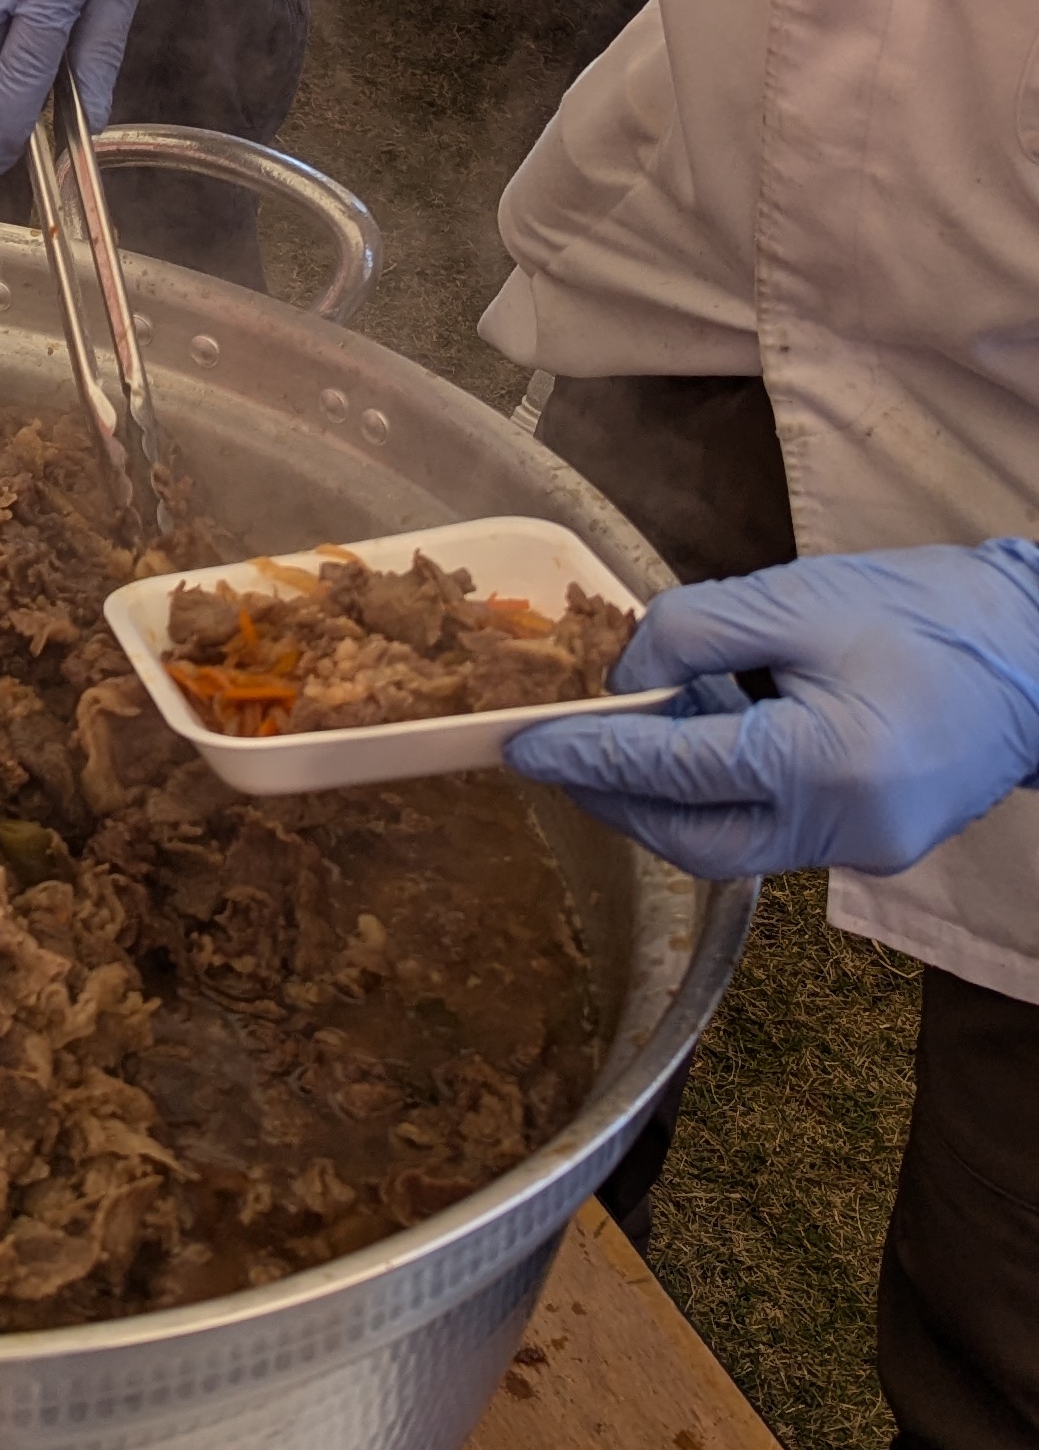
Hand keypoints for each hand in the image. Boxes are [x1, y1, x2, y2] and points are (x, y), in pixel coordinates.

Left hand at [506, 542, 1038, 879]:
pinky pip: (773, 834)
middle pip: (693, 841)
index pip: (673, 769)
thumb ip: (693, 633)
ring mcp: (861, 850)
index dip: (589, 754)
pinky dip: (723, 798)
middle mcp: (840, 829)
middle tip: (555, 757)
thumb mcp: (796, 598)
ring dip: (666, 801)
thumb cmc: (928, 613)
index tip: (522, 744)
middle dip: (615, 800)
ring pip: (731, 848)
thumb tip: (626, 677)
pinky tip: (699, 746)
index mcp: (822, 764)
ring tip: (620, 742)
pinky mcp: (873, 846)